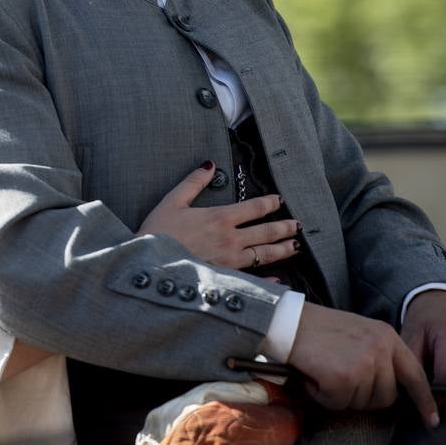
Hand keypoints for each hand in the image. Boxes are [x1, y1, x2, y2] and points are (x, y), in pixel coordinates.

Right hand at [137, 162, 298, 269]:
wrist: (148, 266)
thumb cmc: (157, 233)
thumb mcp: (172, 201)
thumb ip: (193, 182)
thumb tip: (209, 164)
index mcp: (220, 218)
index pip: (255, 207)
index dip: (270, 203)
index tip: (279, 201)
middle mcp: (231, 239)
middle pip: (266, 232)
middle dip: (284, 227)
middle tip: (297, 225)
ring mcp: (231, 262)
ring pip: (265, 254)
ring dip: (283, 249)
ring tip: (295, 246)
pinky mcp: (226, 279)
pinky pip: (254, 279)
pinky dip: (269, 280)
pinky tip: (279, 279)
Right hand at [288, 302, 440, 428]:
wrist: (287, 323)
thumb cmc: (318, 329)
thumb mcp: (359, 333)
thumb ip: (379, 356)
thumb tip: (390, 389)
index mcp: (388, 338)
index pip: (416, 375)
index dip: (424, 400)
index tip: (431, 419)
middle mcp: (381, 350)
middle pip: (387, 397)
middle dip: (365, 397)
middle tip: (340, 378)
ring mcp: (364, 365)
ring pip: (362, 403)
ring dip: (341, 395)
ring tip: (325, 371)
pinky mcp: (344, 379)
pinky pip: (338, 404)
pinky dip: (323, 396)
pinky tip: (314, 377)